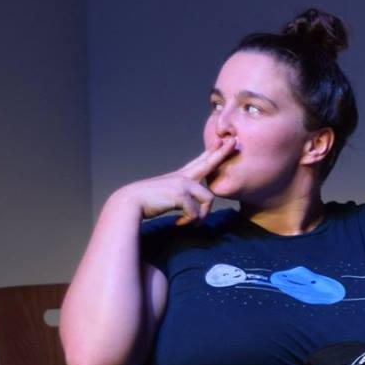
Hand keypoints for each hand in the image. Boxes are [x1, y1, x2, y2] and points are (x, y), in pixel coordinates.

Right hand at [111, 137, 234, 224]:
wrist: (130, 203)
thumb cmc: (146, 203)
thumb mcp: (166, 197)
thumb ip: (180, 198)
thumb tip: (193, 209)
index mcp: (180, 176)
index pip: (200, 161)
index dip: (212, 152)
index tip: (223, 141)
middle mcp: (183, 176)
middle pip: (208, 162)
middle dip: (222, 153)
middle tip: (234, 142)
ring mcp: (182, 183)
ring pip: (208, 198)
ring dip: (201, 215)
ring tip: (191, 223)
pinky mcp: (181, 194)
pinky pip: (196, 212)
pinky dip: (188, 221)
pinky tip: (177, 223)